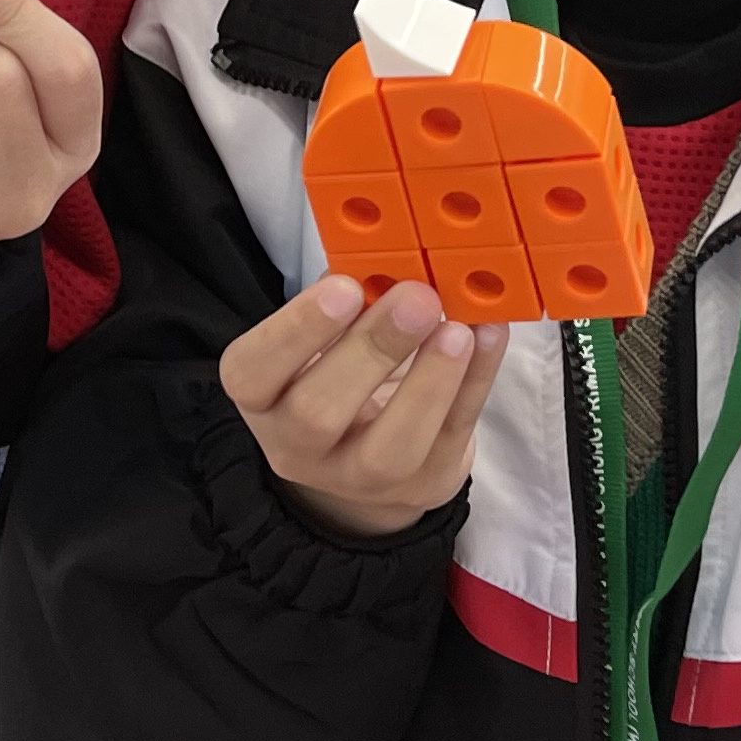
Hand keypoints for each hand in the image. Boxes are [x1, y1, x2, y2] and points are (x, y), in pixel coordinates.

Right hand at [220, 276, 507, 539]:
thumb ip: (345, 297)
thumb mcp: (324, 334)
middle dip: (371, 351)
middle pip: (318, 414)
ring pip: (390, 448)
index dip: (296, 331)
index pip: (252, 373)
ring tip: (457, 329)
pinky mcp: (424, 484)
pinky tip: (488, 335)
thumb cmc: (342, 368)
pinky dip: (475, 383)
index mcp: (261, 397)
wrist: (374, 449)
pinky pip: (452, 436)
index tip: (344, 287)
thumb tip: (386, 256)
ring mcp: (361, 479)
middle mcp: (298, 447)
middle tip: (416, 299)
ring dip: (428, 382)